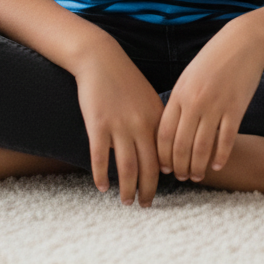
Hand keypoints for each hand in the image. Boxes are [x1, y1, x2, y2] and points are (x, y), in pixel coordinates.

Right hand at [74, 39, 164, 206]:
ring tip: (126, 201)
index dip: (165, 177)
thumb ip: (155, 124)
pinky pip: (101, 158)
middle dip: (148, 190)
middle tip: (145, 205)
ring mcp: (119, 125)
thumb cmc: (125, 79)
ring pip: (127, 168)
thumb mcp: (148, 99)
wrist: (101, 59)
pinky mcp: (98, 125)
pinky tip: (102, 187)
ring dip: (127, 189)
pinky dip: (101, 176)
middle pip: (149, 168)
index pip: (166, 156)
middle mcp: (141, 124)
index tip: (162, 188)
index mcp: (156, 117)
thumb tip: (160, 155)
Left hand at [156, 20, 263, 182]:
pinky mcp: (236, 109)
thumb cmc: (213, 60)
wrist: (241, 43)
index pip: (164, 133)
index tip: (164, 168)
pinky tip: (217, 165)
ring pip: (201, 148)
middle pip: (181, 145)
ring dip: (197, 167)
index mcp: (179, 93)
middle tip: (180, 177)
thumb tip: (169, 128)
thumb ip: (179, 100)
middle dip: (178, 167)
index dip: (162, 155)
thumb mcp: (188, 76)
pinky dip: (220, 157)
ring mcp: (215, 106)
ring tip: (196, 175)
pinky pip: (225, 140)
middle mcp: (194, 101)